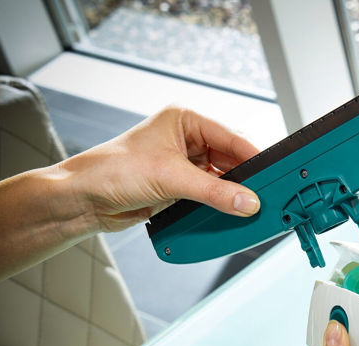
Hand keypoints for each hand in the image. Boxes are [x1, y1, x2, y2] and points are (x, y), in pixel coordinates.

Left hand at [60, 106, 260, 231]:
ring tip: (251, 207)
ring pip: (224, 179)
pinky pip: (212, 195)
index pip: (232, 137)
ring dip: (235, 194)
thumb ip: (215, 193)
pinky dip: (222, 205)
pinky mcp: (181, 186)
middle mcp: (187, 139)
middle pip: (231, 159)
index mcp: (185, 120)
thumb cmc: (112, 171)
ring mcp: (185, 164)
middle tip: (266, 195)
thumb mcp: (171, 179)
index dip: (254, 157)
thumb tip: (248, 202)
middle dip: (247, 179)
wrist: (84, 200)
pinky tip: (232, 213)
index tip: (274, 175)